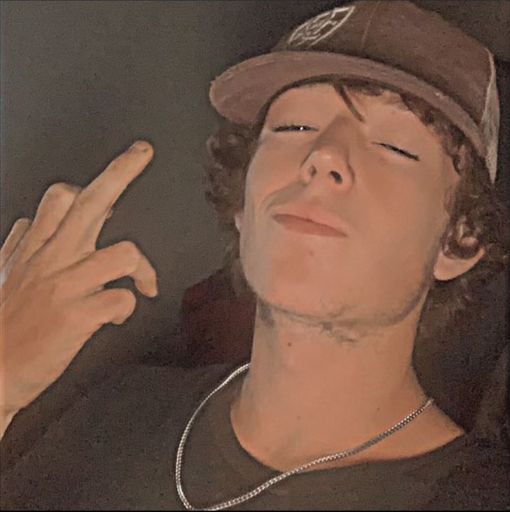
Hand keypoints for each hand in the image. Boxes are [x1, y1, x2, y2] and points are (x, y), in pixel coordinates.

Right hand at [0, 140, 157, 419]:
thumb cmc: (1, 325)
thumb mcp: (4, 274)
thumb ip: (22, 245)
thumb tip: (33, 221)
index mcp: (37, 249)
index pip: (61, 197)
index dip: (91, 182)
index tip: (117, 172)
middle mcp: (53, 260)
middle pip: (91, 202)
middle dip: (121, 171)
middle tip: (142, 153)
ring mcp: (66, 287)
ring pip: (123, 252)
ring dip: (141, 269)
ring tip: (143, 284)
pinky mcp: (76, 317)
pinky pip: (123, 299)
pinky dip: (128, 308)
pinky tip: (117, 317)